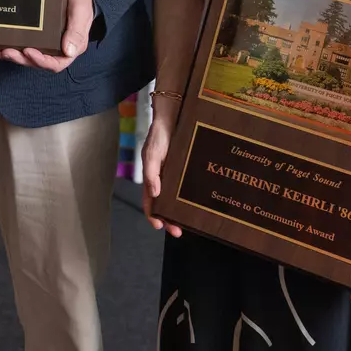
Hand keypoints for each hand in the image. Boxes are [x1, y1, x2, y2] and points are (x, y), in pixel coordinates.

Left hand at [0, 0, 92, 71]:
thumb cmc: (81, 0)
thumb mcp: (81, 12)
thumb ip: (77, 31)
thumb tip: (69, 52)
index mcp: (71, 47)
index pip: (56, 63)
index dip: (41, 61)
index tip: (28, 52)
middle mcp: (57, 49)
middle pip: (38, 62)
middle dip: (22, 59)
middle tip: (8, 52)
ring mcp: (45, 43)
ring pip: (28, 56)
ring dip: (15, 56)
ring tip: (2, 51)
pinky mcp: (36, 35)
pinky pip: (23, 45)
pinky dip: (11, 47)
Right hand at [142, 97, 183, 237]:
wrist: (174, 118)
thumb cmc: (159, 136)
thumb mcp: (152, 154)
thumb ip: (151, 173)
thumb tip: (155, 194)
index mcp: (152, 179)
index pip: (149, 202)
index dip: (152, 216)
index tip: (159, 226)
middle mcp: (164, 180)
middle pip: (165, 206)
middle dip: (169, 220)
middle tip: (178, 232)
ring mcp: (177, 177)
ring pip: (178, 200)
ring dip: (181, 213)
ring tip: (190, 224)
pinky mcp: (189, 172)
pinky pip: (190, 189)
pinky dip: (192, 199)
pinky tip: (200, 206)